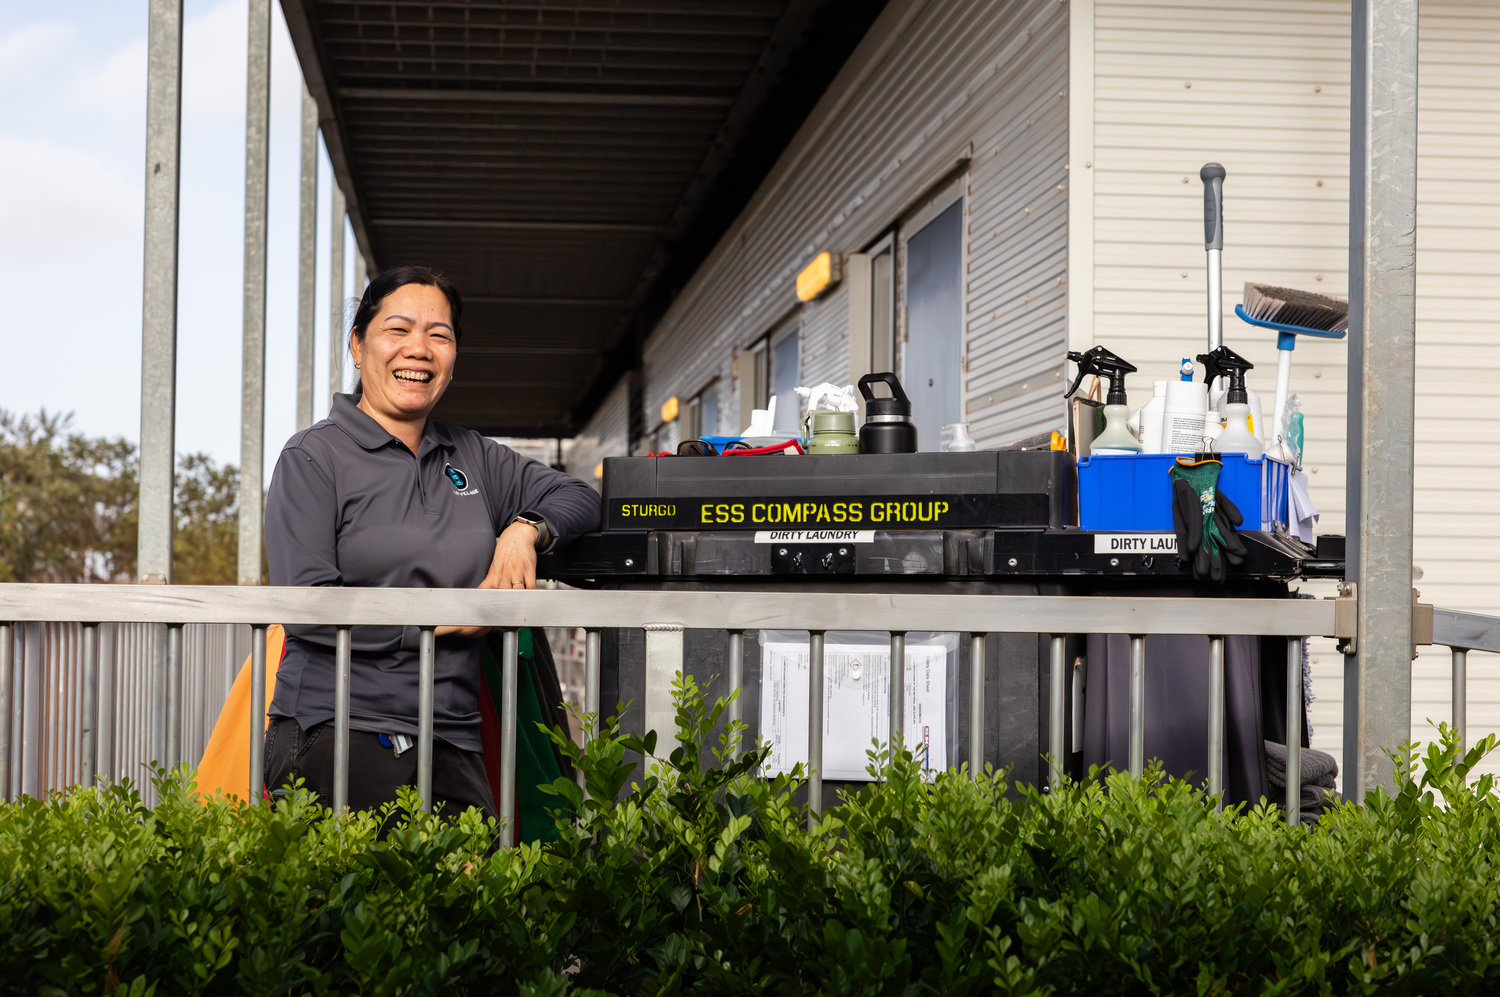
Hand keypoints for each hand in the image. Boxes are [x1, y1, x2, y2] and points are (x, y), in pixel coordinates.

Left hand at [435, 523, 538, 637]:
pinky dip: (530, 595)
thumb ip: (489, 584)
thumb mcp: (494, 568)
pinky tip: (530, 602)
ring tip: (519, 616)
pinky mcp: (529, 570)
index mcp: (494, 575)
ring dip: (518, 604)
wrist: (518, 536)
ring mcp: (517, 571)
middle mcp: (504, 574)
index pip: (489, 593)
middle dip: (505, 609)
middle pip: (503, 595)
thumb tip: (480, 598)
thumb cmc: (506, 554)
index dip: (489, 606)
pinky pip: (531, 586)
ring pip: (517, 591)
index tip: (489, 617)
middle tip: (506, 622)